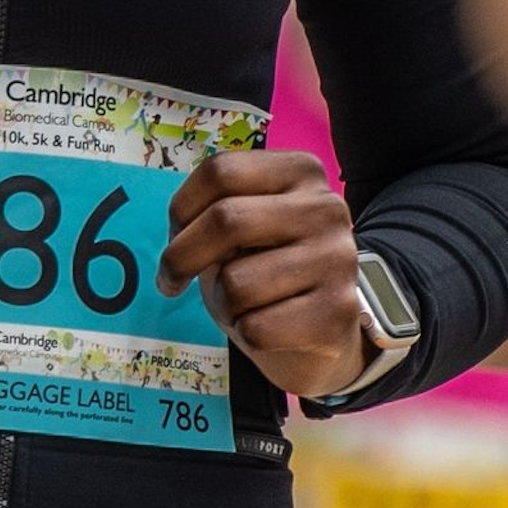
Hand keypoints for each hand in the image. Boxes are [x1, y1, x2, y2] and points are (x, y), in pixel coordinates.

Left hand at [160, 150, 375, 399]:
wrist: (321, 333)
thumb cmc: (267, 272)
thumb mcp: (241, 230)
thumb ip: (214, 216)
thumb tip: (179, 239)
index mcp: (300, 172)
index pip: (221, 171)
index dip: (180, 209)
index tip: (173, 239)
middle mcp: (326, 208)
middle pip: (226, 219)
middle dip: (180, 257)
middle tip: (170, 281)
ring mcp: (337, 259)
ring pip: (237, 283)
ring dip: (222, 303)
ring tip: (241, 306)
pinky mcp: (338, 312)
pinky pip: (257, 328)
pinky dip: (246, 335)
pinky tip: (267, 329)